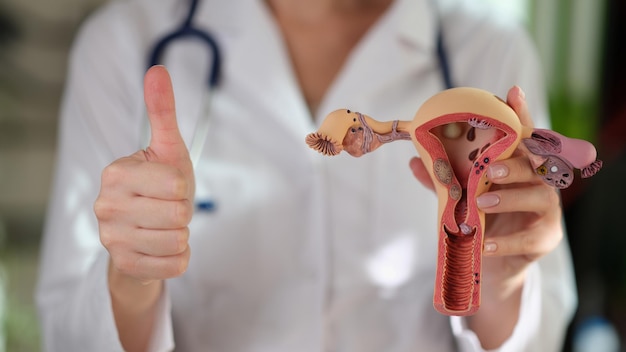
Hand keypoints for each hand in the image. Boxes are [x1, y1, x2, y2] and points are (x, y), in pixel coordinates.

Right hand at [94, 65, 194, 283]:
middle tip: (167, 207)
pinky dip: (179, 256)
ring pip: (178, 240)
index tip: (168, 186)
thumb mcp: (165, 148)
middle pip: (179, 214)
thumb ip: (162, 111)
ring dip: (180, 234)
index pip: (176, 183)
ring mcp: (112, 239)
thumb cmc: (159, 184)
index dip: (182, 186)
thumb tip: (157, 70)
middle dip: (183, 211)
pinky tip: (162, 246)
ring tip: (164, 225)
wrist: (143, 229)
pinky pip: (177, 264)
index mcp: (115, 173)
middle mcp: (106, 206)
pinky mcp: (126, 266)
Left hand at [409, 86, 563, 347]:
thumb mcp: (460, 198)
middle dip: (514, 162)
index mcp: (517, 166)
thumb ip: (444, 180)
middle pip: (534, 163)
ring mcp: (546, 210)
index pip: (522, 136)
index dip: (520, 113)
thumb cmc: (479, 220)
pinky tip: (487, 244)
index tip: (512, 91)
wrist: (492, 265)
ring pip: (538, 196)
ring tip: (482, 202)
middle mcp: (537, 182)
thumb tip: (414, 160)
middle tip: (490, 168)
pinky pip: (530, 237)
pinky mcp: (546, 238)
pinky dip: (507, 240)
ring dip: (510, 197)